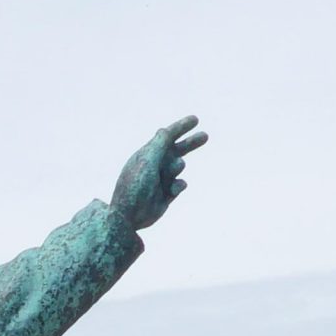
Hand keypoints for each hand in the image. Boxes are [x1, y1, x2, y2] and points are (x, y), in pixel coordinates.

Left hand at [110, 115, 208, 232]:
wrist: (130, 216)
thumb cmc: (136, 185)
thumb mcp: (148, 160)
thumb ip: (159, 144)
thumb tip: (165, 129)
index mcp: (147, 153)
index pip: (166, 136)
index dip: (181, 127)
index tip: (196, 119)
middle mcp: (154, 164)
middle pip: (177, 150)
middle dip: (191, 143)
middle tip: (205, 136)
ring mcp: (161, 179)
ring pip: (179, 167)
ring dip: (177, 168)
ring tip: (171, 171)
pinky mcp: (167, 194)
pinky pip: (180, 184)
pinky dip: (178, 185)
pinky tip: (171, 191)